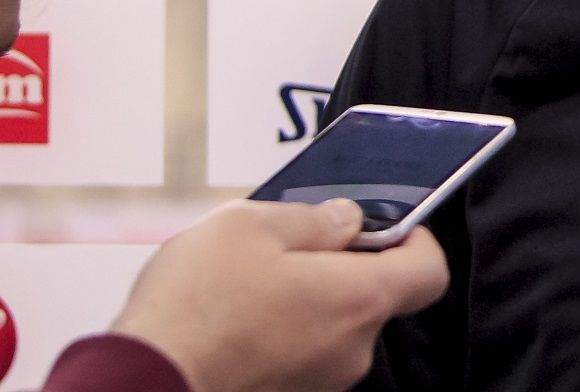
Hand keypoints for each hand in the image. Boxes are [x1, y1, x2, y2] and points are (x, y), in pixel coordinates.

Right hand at [109, 199, 449, 391]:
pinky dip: (280, 332)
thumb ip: (311, 218)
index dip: (415, 240)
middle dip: (339, 266)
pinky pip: (300, 353)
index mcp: (358, 300)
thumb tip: (344, 219)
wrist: (137, 385)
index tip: (390, 223)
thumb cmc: (191, 313)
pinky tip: (234, 318)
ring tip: (247, 282)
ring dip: (304, 300)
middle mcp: (351, 349)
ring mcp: (320, 382)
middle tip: (291, 244)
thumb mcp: (248, 226)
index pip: (429, 271)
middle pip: (373, 296)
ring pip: (331, 325)